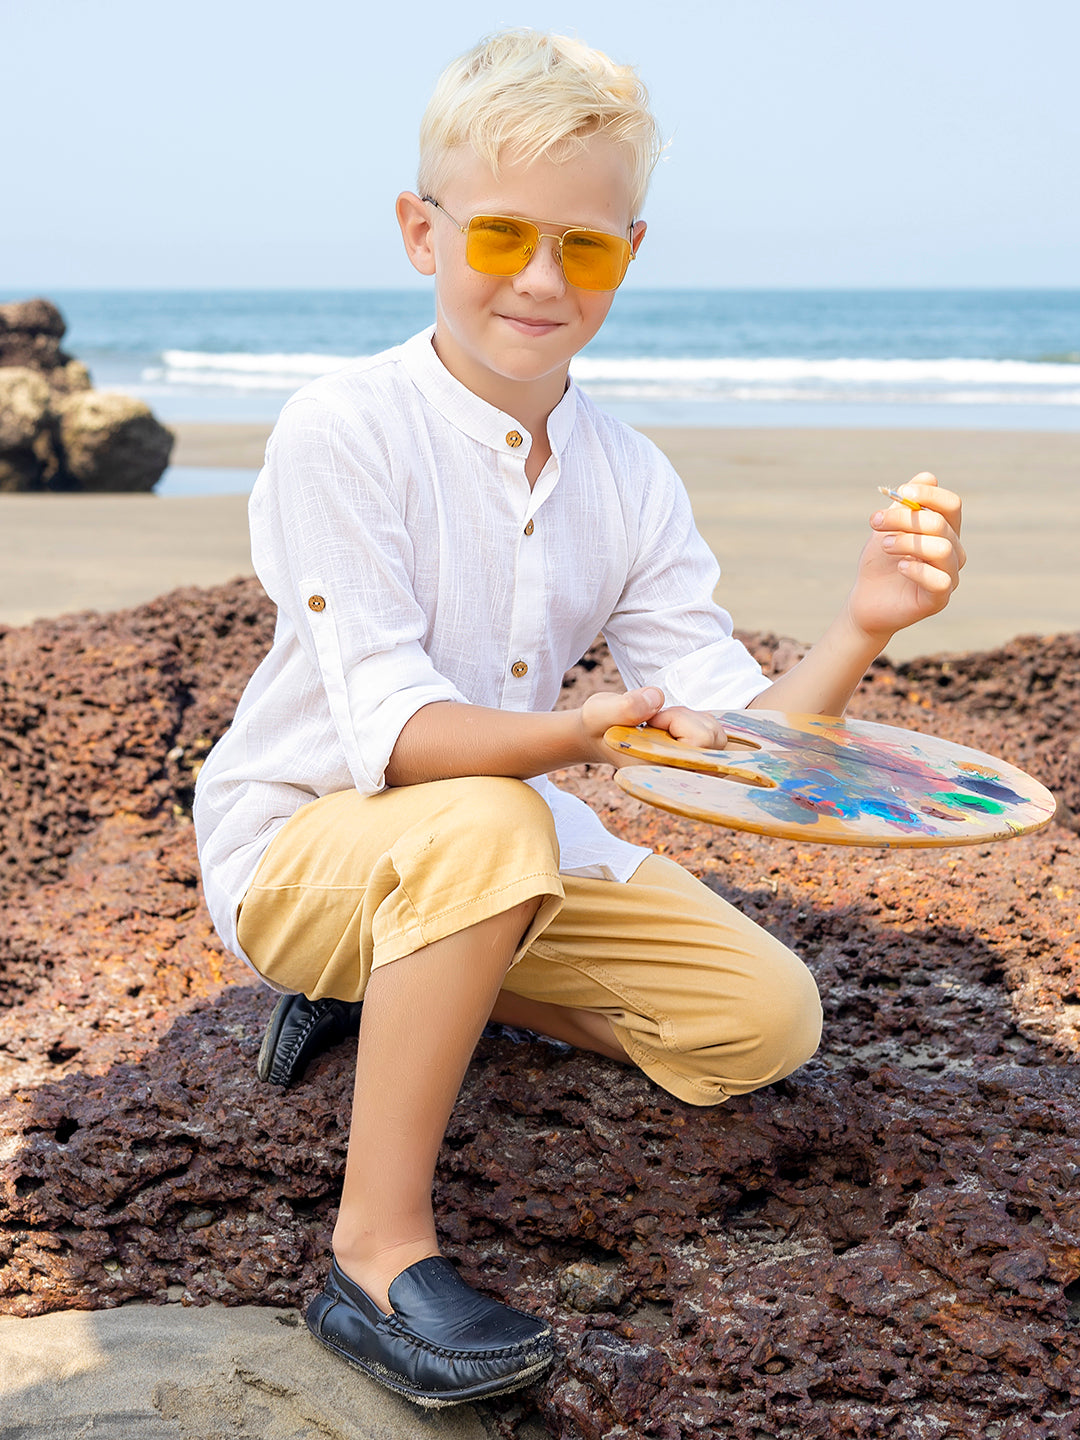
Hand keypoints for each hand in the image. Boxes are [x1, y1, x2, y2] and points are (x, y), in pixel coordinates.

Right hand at [579, 688, 726, 767]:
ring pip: (717, 735)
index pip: (698, 743)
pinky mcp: (699, 757)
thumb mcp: (600, 712)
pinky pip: (715, 733)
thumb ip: (626, 707)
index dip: (677, 721)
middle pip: (713, 740)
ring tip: (661, 723)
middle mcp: (679, 777)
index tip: (649, 721)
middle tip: (654, 720)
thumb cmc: (601, 725)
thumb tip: (658, 699)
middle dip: (685, 718)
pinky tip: (671, 726)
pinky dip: (695, 720)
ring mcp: (692, 770)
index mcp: (659, 773)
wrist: (601, 734)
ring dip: (690, 718)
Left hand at [847, 472, 965, 641]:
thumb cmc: (880, 562)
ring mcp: (950, 576)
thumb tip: (928, 476)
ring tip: (885, 545)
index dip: (928, 494)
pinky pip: (939, 580)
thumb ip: (907, 504)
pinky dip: (917, 569)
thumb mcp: (889, 528)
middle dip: (904, 518)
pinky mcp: (939, 599)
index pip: (951, 505)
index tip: (901, 491)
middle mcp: (954, 552)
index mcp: (945, 531)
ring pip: (942, 548)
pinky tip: (899, 567)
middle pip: (939, 523)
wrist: (865, 600)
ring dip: (907, 541)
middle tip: (876, 521)